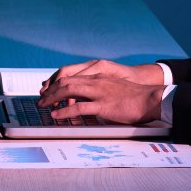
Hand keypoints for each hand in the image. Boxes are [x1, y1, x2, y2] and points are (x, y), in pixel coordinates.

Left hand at [38, 61, 162, 126]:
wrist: (150, 99)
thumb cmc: (135, 97)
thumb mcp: (114, 87)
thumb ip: (100, 90)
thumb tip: (87, 99)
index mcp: (98, 76)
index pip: (71, 76)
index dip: (56, 82)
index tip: (48, 90)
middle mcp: (96, 81)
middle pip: (66, 81)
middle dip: (50, 90)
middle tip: (41, 99)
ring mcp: (99, 92)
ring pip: (68, 91)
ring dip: (52, 98)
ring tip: (43, 105)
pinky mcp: (103, 106)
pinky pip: (79, 108)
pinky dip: (65, 112)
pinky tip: (56, 115)